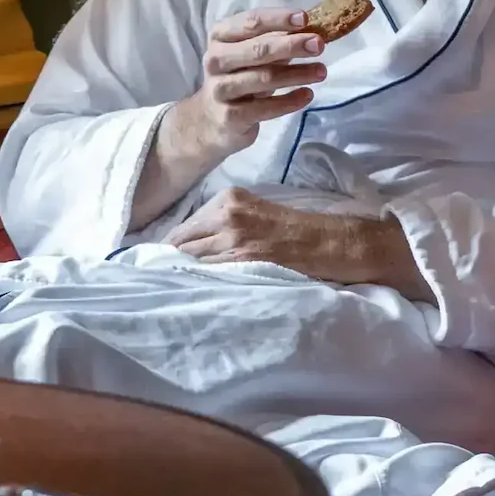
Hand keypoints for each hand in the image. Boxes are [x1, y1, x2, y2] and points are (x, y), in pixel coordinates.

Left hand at [165, 188, 428, 299]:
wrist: (335, 241)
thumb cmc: (298, 228)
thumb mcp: (256, 211)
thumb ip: (224, 223)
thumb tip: (192, 247)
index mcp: (227, 200)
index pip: (180, 230)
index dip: (168, 252)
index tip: (159, 268)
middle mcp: (226, 216)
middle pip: (179, 247)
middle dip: (170, 266)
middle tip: (162, 284)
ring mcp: (234, 240)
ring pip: (191, 264)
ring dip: (184, 279)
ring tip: (176, 295)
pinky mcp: (246, 262)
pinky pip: (211, 277)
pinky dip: (202, 286)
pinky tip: (198, 295)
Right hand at [173, 7, 326, 157]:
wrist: (212, 119)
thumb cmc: (238, 76)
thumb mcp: (249, 53)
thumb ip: (275, 39)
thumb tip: (311, 30)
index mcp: (220, 36)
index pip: (251, 21)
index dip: (278, 19)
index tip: (304, 18)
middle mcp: (216, 60)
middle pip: (257, 50)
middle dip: (291, 45)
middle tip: (318, 44)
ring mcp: (221, 89)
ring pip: (263, 78)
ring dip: (297, 74)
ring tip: (321, 71)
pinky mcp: (230, 116)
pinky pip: (265, 107)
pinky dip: (289, 101)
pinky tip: (307, 95)